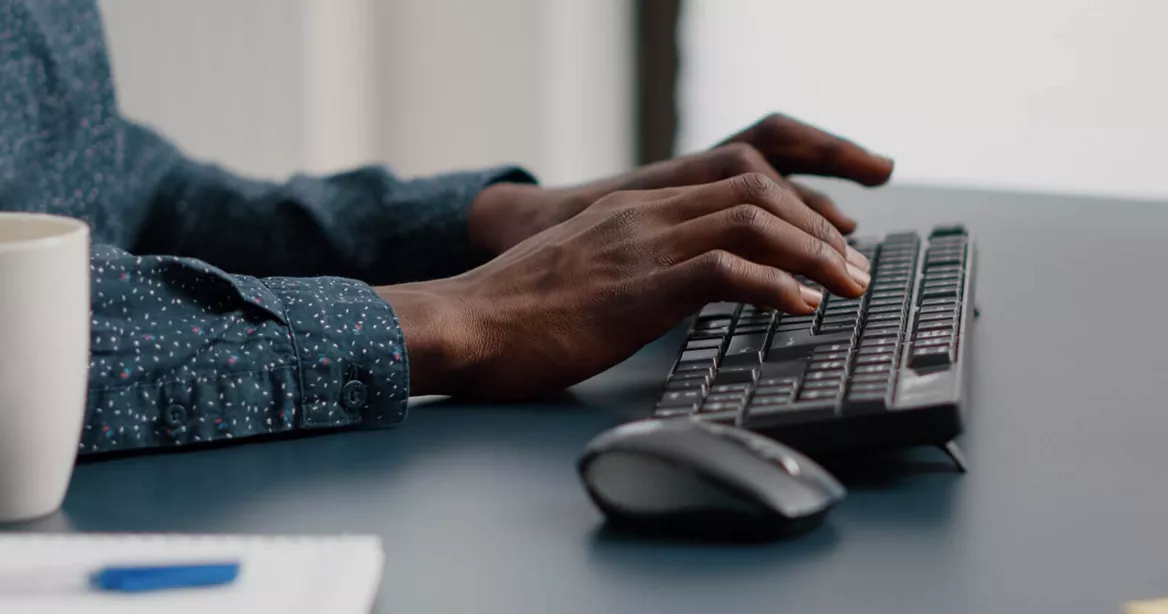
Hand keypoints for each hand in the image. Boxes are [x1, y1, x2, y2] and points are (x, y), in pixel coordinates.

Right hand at [384, 172, 870, 399]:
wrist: (461, 325)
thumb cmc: (508, 317)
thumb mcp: (576, 277)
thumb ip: (622, 271)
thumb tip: (660, 300)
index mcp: (629, 211)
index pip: (733, 186)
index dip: (791, 211)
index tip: (823, 247)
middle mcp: (642, 216)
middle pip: (757, 194)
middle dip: (817, 227)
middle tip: (853, 267)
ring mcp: (640, 247)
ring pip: (753, 223)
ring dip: (813, 253)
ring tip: (846, 285)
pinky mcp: (638, 288)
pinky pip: (725, 272)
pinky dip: (775, 285)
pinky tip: (801, 305)